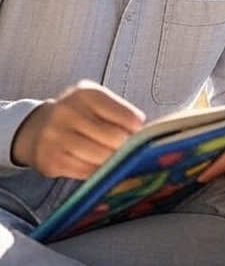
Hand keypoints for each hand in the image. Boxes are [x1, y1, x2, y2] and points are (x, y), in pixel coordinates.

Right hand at [10, 80, 145, 179]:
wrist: (37, 128)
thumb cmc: (79, 114)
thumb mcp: (97, 103)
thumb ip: (119, 113)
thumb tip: (145, 133)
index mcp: (86, 94)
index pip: (123, 114)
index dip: (136, 127)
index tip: (139, 132)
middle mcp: (68, 112)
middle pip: (114, 138)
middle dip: (125, 146)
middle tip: (129, 148)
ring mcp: (57, 137)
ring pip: (101, 157)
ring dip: (113, 160)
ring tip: (114, 157)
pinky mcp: (51, 161)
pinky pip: (86, 171)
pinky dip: (97, 171)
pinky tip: (97, 165)